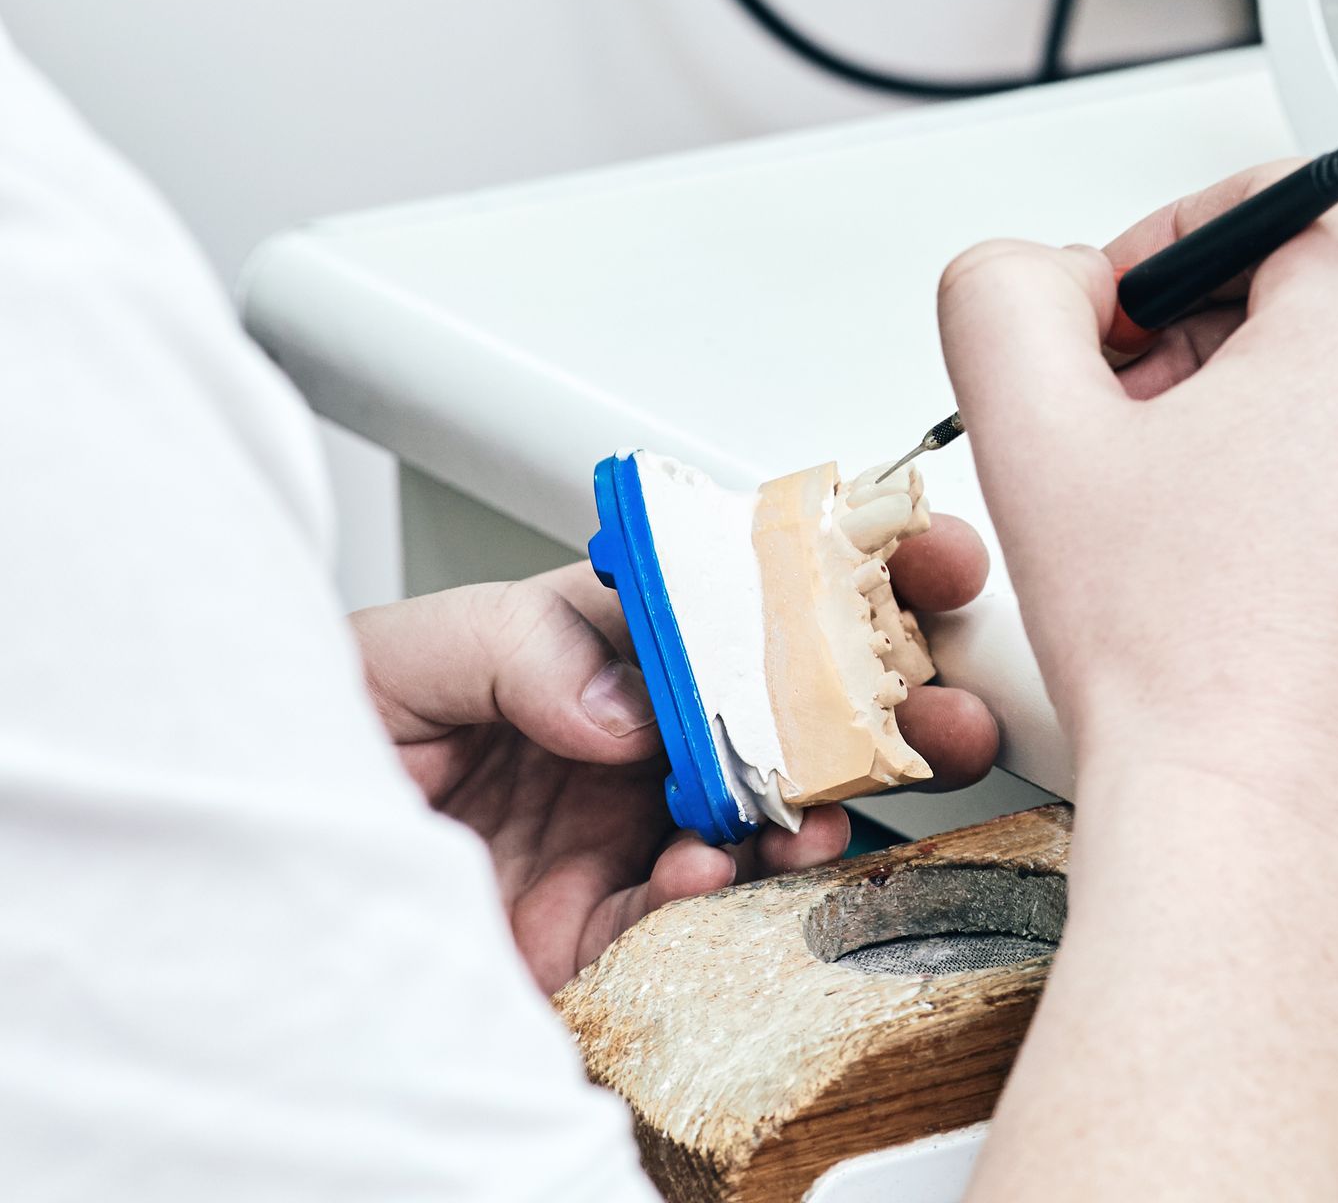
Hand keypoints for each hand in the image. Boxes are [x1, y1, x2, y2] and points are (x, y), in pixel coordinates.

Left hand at [350, 519, 995, 994]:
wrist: (244, 905)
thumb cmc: (299, 750)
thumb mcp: (390, 663)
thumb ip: (508, 647)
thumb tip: (626, 698)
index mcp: (591, 648)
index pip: (733, 597)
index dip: (830, 573)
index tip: (906, 558)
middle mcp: (628, 739)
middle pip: (784, 707)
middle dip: (881, 697)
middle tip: (935, 700)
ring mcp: (627, 838)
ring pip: (771, 815)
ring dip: (822, 808)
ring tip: (818, 809)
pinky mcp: (610, 938)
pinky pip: (698, 921)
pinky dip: (720, 898)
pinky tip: (704, 875)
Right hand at [939, 165, 1337, 911]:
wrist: (1269, 840)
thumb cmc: (1180, 664)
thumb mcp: (1031, 436)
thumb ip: (1005, 295)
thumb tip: (1043, 277)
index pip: (1263, 205)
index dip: (1158, 260)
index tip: (1114, 341)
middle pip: (1317, 305)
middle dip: (1208, 358)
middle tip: (1129, 455)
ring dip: (1268, 439)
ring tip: (1192, 542)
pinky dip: (1335, 516)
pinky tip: (1260, 595)